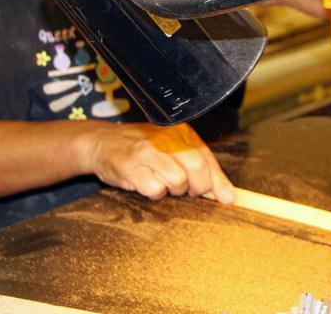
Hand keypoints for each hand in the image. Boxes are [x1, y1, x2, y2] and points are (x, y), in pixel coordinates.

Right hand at [81, 122, 235, 203]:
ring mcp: (148, 150)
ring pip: (177, 180)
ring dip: (173, 190)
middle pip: (197, 167)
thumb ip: (202, 169)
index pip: (207, 157)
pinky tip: (146, 183)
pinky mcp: (131, 165)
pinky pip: (154, 189)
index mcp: (180, 131)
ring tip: (162, 182)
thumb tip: (229, 196)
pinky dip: (154, 193)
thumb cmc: (142, 149)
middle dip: (197, 187)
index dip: (218, 182)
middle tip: (188, 191)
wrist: (102, 142)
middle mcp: (166, 137)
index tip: (227, 199)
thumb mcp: (173, 151)